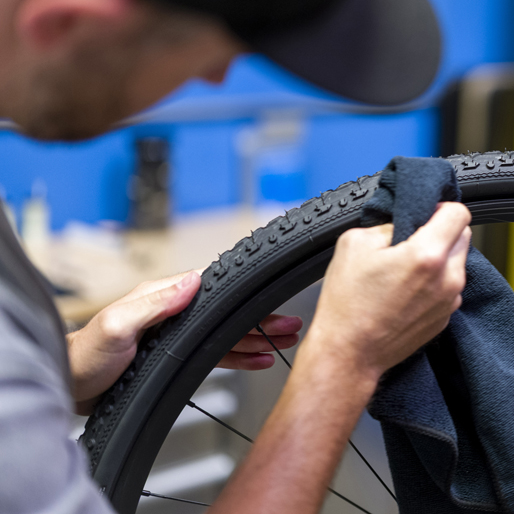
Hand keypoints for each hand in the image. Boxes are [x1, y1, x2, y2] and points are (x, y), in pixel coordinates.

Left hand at [68, 271, 302, 413]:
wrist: (69, 387)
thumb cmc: (85, 356)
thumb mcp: (119, 325)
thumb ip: (156, 302)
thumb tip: (194, 279)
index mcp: (164, 295)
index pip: (216, 288)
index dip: (247, 294)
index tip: (272, 295)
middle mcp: (175, 312)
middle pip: (229, 312)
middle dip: (263, 317)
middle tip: (291, 323)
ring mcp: (178, 334)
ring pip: (228, 333)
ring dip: (257, 337)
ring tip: (285, 339)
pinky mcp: (176, 356)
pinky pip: (216, 353)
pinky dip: (241, 355)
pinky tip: (259, 358)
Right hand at [299, 202, 471, 383]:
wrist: (349, 354)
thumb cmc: (348, 304)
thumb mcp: (356, 243)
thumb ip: (388, 222)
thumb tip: (405, 219)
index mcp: (427, 255)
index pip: (459, 213)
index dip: (440, 207)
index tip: (425, 213)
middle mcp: (448, 278)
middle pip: (463, 235)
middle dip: (441, 231)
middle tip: (411, 240)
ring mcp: (450, 300)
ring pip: (458, 261)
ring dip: (439, 257)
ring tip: (406, 269)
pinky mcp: (446, 317)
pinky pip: (450, 286)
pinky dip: (436, 281)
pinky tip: (407, 290)